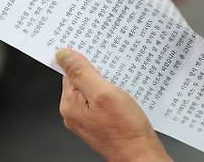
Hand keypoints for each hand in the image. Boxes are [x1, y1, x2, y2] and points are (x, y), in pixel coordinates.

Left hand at [56, 49, 170, 161]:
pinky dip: (112, 93)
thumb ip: (82, 73)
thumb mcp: (104, 93)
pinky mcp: (101, 123)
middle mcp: (75, 113)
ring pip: (94, 90)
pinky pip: (102, 101)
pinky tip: (124, 93)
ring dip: (107, 82)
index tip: (97, 51)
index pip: (70, 72)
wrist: (141, 154)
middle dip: (97, 71)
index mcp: (70, 105)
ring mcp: (88, 119)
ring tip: (122, 81)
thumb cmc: (125, 130)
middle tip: (114, 66)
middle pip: (81, 80)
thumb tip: (63, 55)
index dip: (84, 59)